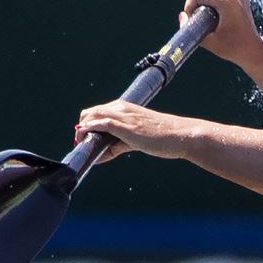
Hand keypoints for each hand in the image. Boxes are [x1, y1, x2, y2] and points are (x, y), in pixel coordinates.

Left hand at [75, 101, 199, 163]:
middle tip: (81, 144)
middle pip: (90, 112)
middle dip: (81, 128)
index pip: (97, 112)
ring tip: (82, 146)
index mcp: (124, 107)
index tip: (83, 139)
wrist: (181, 135)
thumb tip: (101, 154)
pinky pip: (101, 124)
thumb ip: (118, 145)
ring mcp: (124, 116)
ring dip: (82, 131)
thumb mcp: (136, 139)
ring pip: (93, 116)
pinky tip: (86, 141)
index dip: (86, 124)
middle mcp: (122, 108)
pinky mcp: (126, 126)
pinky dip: (90, 131)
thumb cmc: (163, 137)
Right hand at [181, 0, 262, 64]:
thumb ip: (191, 28)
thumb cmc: (234, 48)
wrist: (252, 49)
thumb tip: (182, 16)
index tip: (191, 18)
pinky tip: (211, 6)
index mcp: (228, 2)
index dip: (189, 4)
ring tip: (203, 10)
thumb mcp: (208, 41)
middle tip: (196, 15)